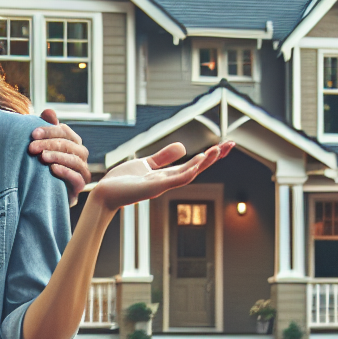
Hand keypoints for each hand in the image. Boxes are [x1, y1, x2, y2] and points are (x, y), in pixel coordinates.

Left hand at [29, 108, 90, 205]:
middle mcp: (80, 154)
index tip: (32, 134)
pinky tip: (52, 169)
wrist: (47, 194)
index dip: (49, 130)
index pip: (64, 131)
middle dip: (49, 144)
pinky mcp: (80, 186)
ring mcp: (82, 170)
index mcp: (73, 142)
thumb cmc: (44, 165)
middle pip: (68, 144)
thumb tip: (49, 111)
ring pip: (74, 160)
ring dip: (57, 156)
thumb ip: (47, 128)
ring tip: (42, 157)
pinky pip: (77, 178)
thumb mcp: (42, 146)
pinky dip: (65, 172)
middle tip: (32, 147)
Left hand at [91, 141, 233, 212]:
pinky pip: (177, 179)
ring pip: (191, 173)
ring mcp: (163, 185)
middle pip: (197, 167)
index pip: (194, 163)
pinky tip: (200, 160)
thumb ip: (163, 157)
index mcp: (168, 175)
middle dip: (215, 157)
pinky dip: (190, 171)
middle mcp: (169, 181)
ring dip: (206, 162)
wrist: (105, 194)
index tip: (226, 145)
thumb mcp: (146, 164)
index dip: (210, 155)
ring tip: (220, 149)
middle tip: (232, 144)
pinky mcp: (155, 187)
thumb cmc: (123, 181)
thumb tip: (183, 146)